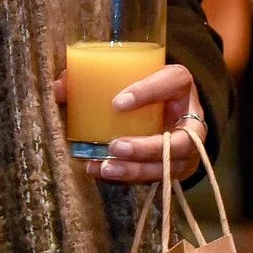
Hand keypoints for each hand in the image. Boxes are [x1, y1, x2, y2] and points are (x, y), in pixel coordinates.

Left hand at [47, 62, 206, 183]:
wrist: (173, 110)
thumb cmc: (147, 88)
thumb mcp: (132, 75)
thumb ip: (97, 78)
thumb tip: (60, 88)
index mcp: (180, 84)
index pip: (174, 81)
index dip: (148, 92)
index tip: (117, 103)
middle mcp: (191, 118)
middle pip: (180, 140)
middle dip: (147, 148)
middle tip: (115, 146)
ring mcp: (187, 149)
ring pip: (168, 165)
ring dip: (135, 169)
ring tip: (105, 167)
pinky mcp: (176, 168)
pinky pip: (155, 177)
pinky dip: (128, 177)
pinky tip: (102, 172)